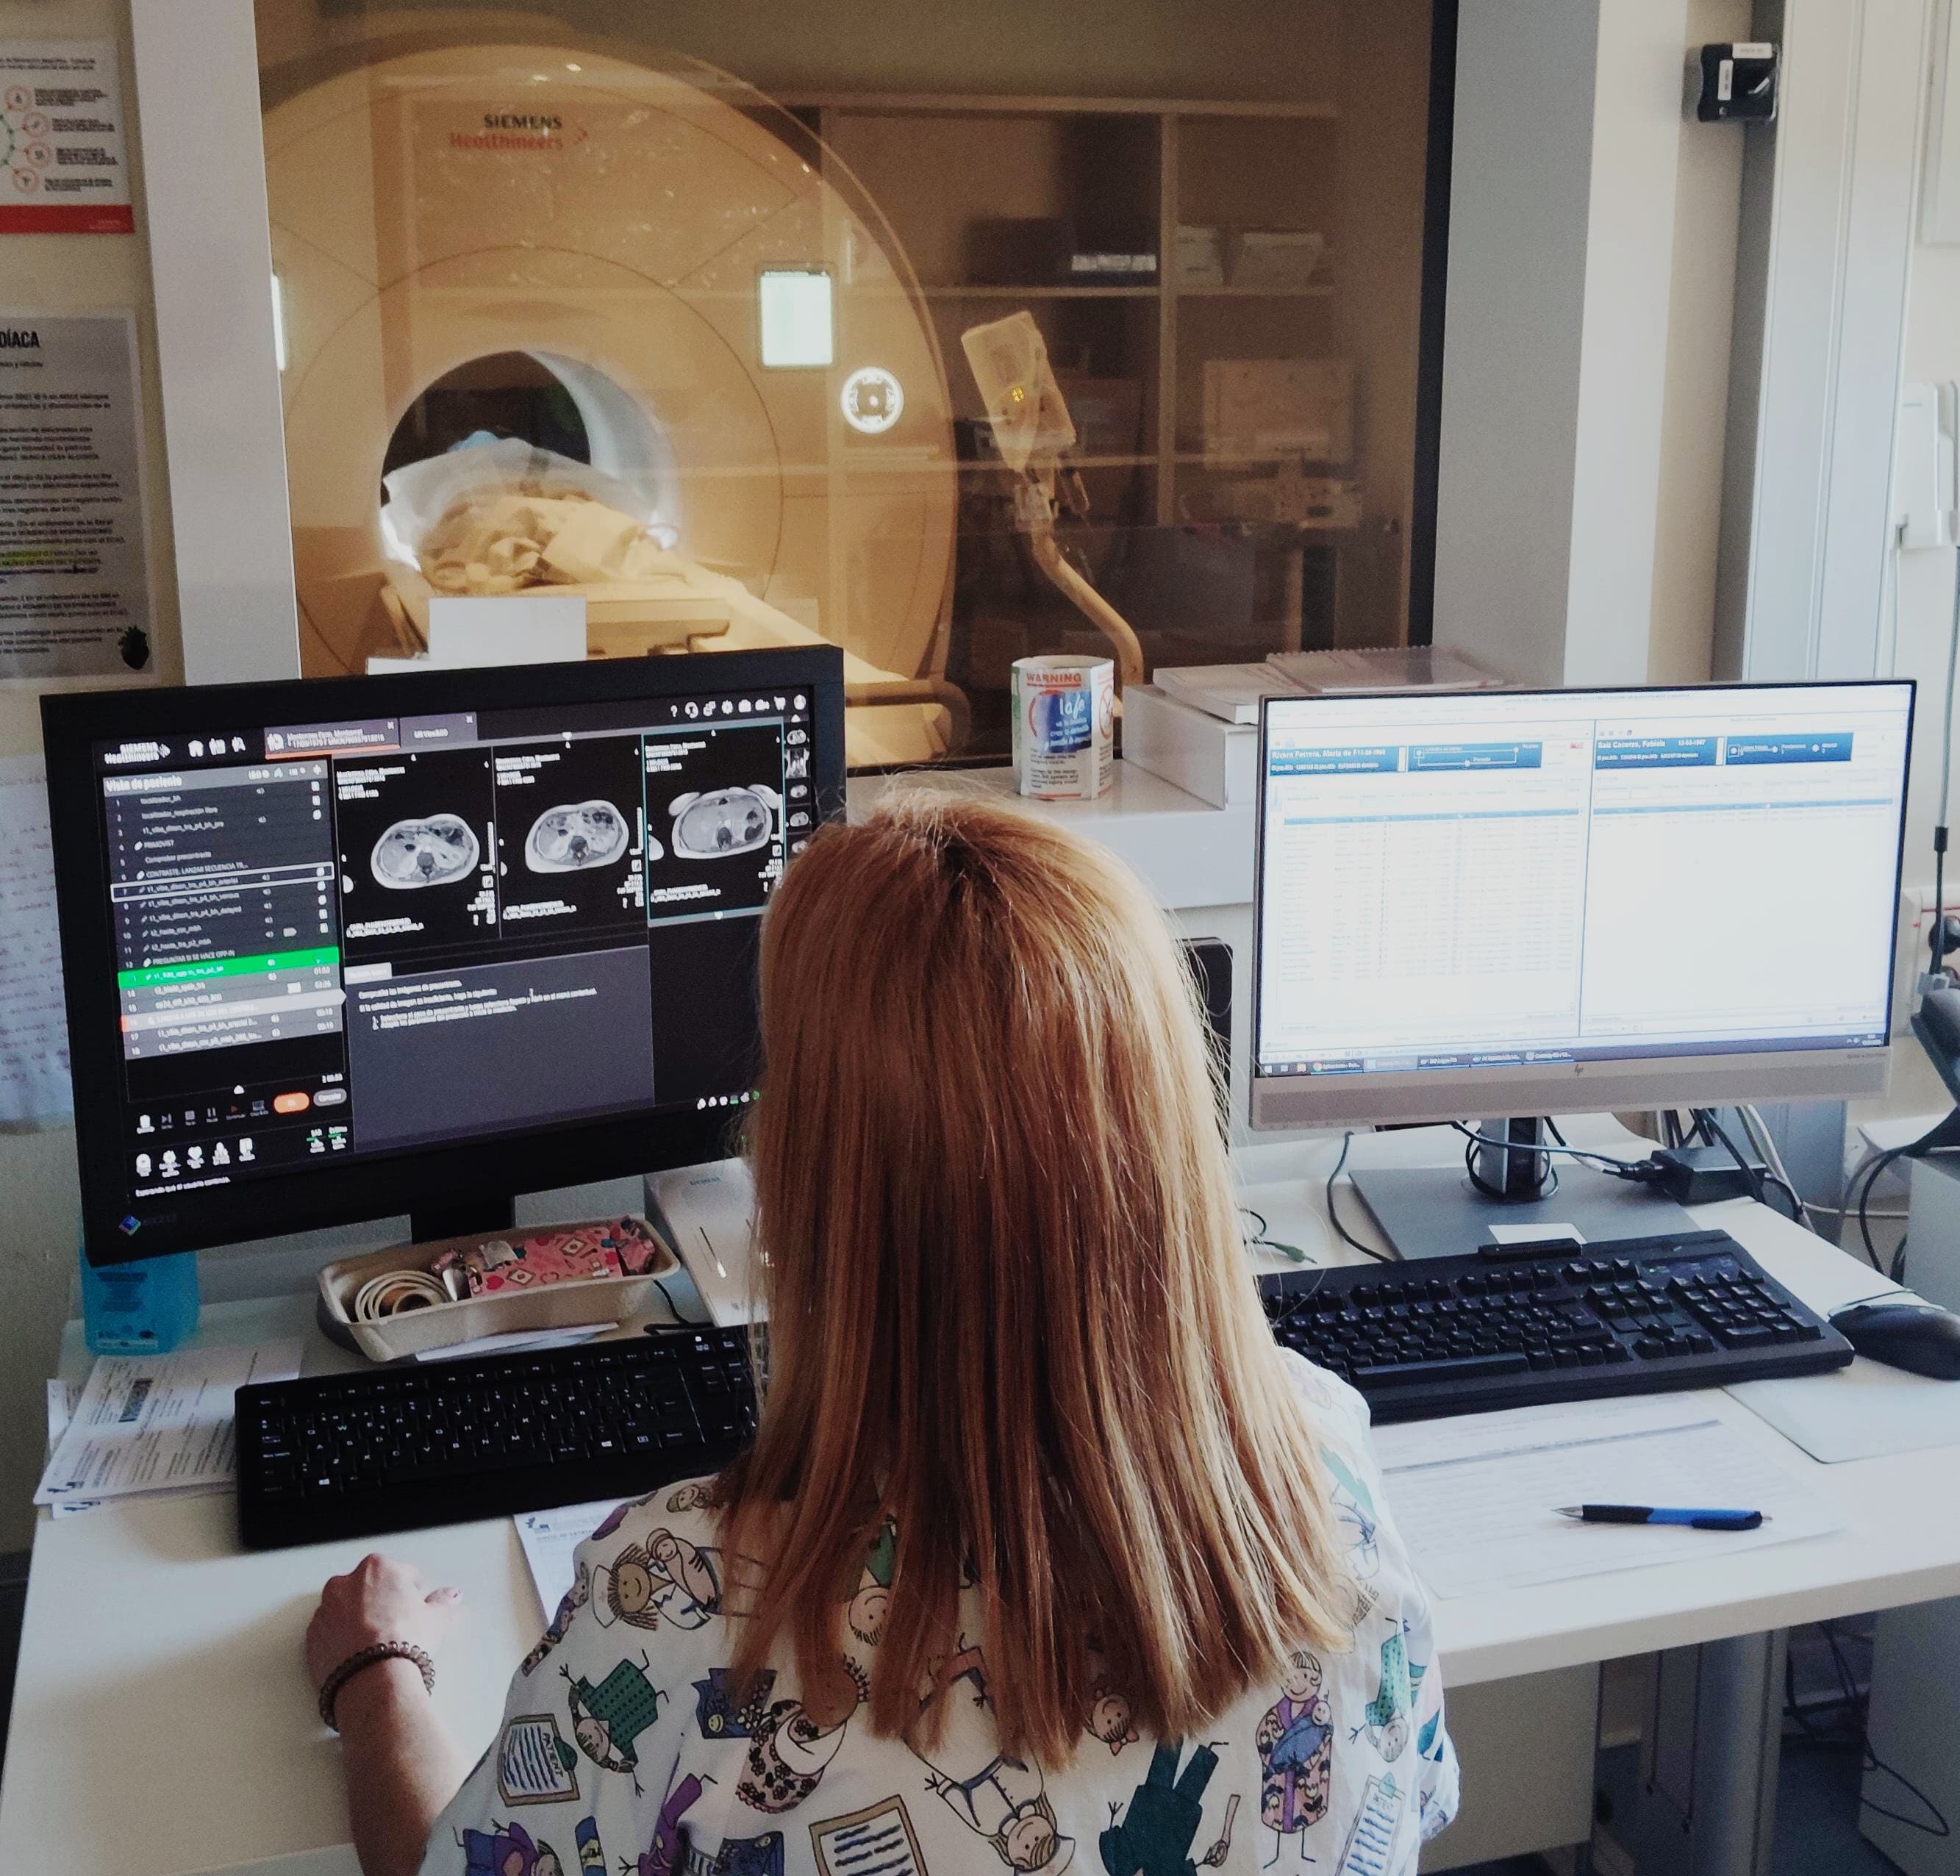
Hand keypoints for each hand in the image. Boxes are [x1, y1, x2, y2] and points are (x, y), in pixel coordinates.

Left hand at [307, 1552, 460, 1693]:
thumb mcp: (436, 1619)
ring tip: (374, 1644)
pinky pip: (328, 1634)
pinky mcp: (311, 1638)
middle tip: (396, 1625)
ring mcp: (325, 1611)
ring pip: (344, 1609)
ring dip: (356, 1620)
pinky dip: (340, 1640)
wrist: (372, 1682)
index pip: (401, 1573)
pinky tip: (357, 1656)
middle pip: (368, 1588)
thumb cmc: (402, 1643)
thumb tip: (451, 1597)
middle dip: (380, 1602)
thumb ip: (443, 1602)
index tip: (416, 1607)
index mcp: (377, 1568)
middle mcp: (345, 1583)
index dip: (412, 1592)